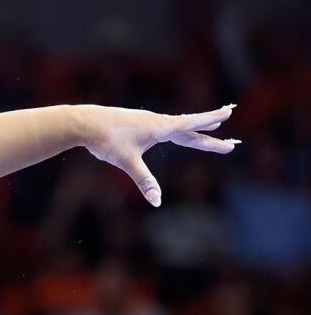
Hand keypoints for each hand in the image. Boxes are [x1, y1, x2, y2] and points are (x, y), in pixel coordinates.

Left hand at [80, 102, 238, 206]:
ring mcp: (148, 121)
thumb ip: (143, 180)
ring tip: (213, 124)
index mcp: (159, 127)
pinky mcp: (138, 123)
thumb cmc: (106, 140)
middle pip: (190, 126)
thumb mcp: (126, 162)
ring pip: (178, 125)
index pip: (191, 124)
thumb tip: (156, 200)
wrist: (84, 123)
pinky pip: (165, 125)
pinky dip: (179, 127)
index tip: (228, 114)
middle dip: (211, 130)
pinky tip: (176, 130)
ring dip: (197, 125)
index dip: (210, 121)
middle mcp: (157, 121)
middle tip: (231, 128)